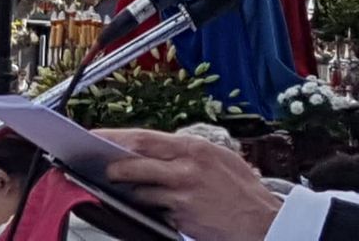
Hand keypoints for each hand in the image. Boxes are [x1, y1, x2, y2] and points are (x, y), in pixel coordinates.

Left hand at [97, 129, 279, 240]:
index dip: (114, 137)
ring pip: (140, 188)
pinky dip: (147, 207)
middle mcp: (186, 167)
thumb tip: (152, 150)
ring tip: (120, 187)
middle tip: (96, 165)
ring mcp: (182, 193)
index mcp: (193, 148)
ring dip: (128, 189)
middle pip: (134, 160)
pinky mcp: (182, 216)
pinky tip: (144, 205)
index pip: (143, 138)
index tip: (94, 136)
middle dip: (111, 163)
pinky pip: (154, 210)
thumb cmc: (241, 191)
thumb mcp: (217, 159)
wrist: (265, 222)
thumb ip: (185, 153)